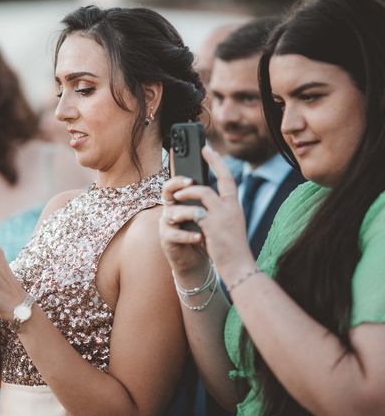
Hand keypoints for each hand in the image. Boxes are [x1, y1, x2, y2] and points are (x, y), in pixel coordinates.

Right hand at [159, 176, 208, 274]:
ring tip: (202, 219)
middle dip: (177, 184)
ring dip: (189, 214)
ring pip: (173, 212)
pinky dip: (188, 235)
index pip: (178, 183)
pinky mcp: (166, 239)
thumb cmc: (204, 236)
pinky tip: (199, 237)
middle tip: (189, 183)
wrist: (198, 261)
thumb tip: (219, 184)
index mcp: (182, 202)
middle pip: (167, 191)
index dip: (182, 176)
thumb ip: (209, 202)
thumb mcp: (209, 217)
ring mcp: (167, 224)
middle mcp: (172, 210)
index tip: (192, 175)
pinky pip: (175, 233)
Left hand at [167, 146, 254, 279]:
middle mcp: (231, 207)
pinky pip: (194, 212)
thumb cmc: (229, 247)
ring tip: (176, 196)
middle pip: (220, 179)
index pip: (228, 178)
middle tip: (189, 167)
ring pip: (202, 193)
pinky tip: (176, 215)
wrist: (238, 266)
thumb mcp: (227, 224)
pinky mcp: (212, 227)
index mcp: (234, 206)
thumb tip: (199, 198)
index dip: (218, 162)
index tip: (208, 149)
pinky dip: (183, 212)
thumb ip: (217, 210)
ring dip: (186, 193)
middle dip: (206, 167)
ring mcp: (223, 216)